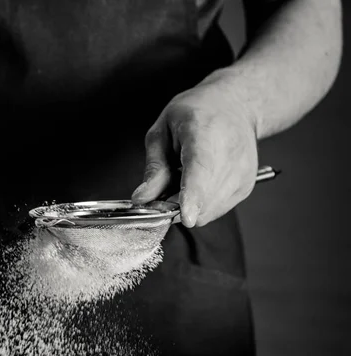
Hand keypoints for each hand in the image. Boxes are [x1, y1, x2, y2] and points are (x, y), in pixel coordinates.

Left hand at [132, 81, 258, 226]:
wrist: (236, 106)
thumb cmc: (197, 113)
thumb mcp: (162, 131)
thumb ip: (154, 168)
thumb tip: (142, 198)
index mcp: (204, 133)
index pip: (200, 170)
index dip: (193, 196)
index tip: (187, 217)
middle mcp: (230, 154)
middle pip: (201, 199)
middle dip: (175, 205)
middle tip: (166, 186)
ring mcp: (242, 173)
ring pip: (207, 211)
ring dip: (188, 206)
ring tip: (185, 178)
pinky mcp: (245, 187)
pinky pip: (215, 211)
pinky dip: (201, 205)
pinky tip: (200, 183)